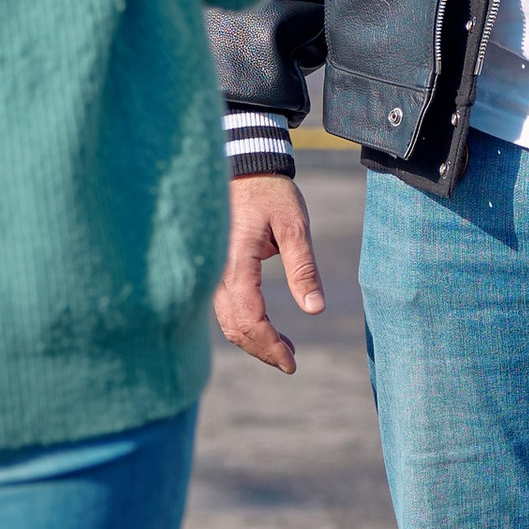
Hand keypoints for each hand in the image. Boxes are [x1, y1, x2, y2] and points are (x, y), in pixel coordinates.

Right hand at [216, 174, 326, 374]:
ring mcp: (213, 270)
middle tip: (291, 363)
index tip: (292, 363)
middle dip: (262, 350)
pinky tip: (267, 328)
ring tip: (285, 350)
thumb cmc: (270, 192)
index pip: (249, 318)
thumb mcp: (295, 226)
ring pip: (227, 320)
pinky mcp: (216, 268)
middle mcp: (217, 271)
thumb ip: (303, 268)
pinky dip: (244, 324)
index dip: (269, 345)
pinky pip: (224, 307)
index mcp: (236, 263)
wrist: (244, 165)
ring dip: (254, 340)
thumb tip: (315, 309)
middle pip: (234, 326)